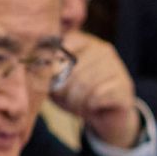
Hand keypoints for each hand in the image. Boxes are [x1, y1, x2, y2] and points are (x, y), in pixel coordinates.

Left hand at [55, 32, 145, 146]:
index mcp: (83, 41)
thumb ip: (45, 71)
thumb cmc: (78, 94)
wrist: (108, 114)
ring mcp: (116, 66)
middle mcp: (102, 49)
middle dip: (64, 90)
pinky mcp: (124, 86)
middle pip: (72, 70)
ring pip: (85, 84)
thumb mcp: (57, 80)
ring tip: (78, 104)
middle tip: (66, 99)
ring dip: (77, 101)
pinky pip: (98, 96)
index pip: (60, 49)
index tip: (51, 84)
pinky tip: (93, 106)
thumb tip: (31, 69)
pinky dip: (91, 106)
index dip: (51, 71)